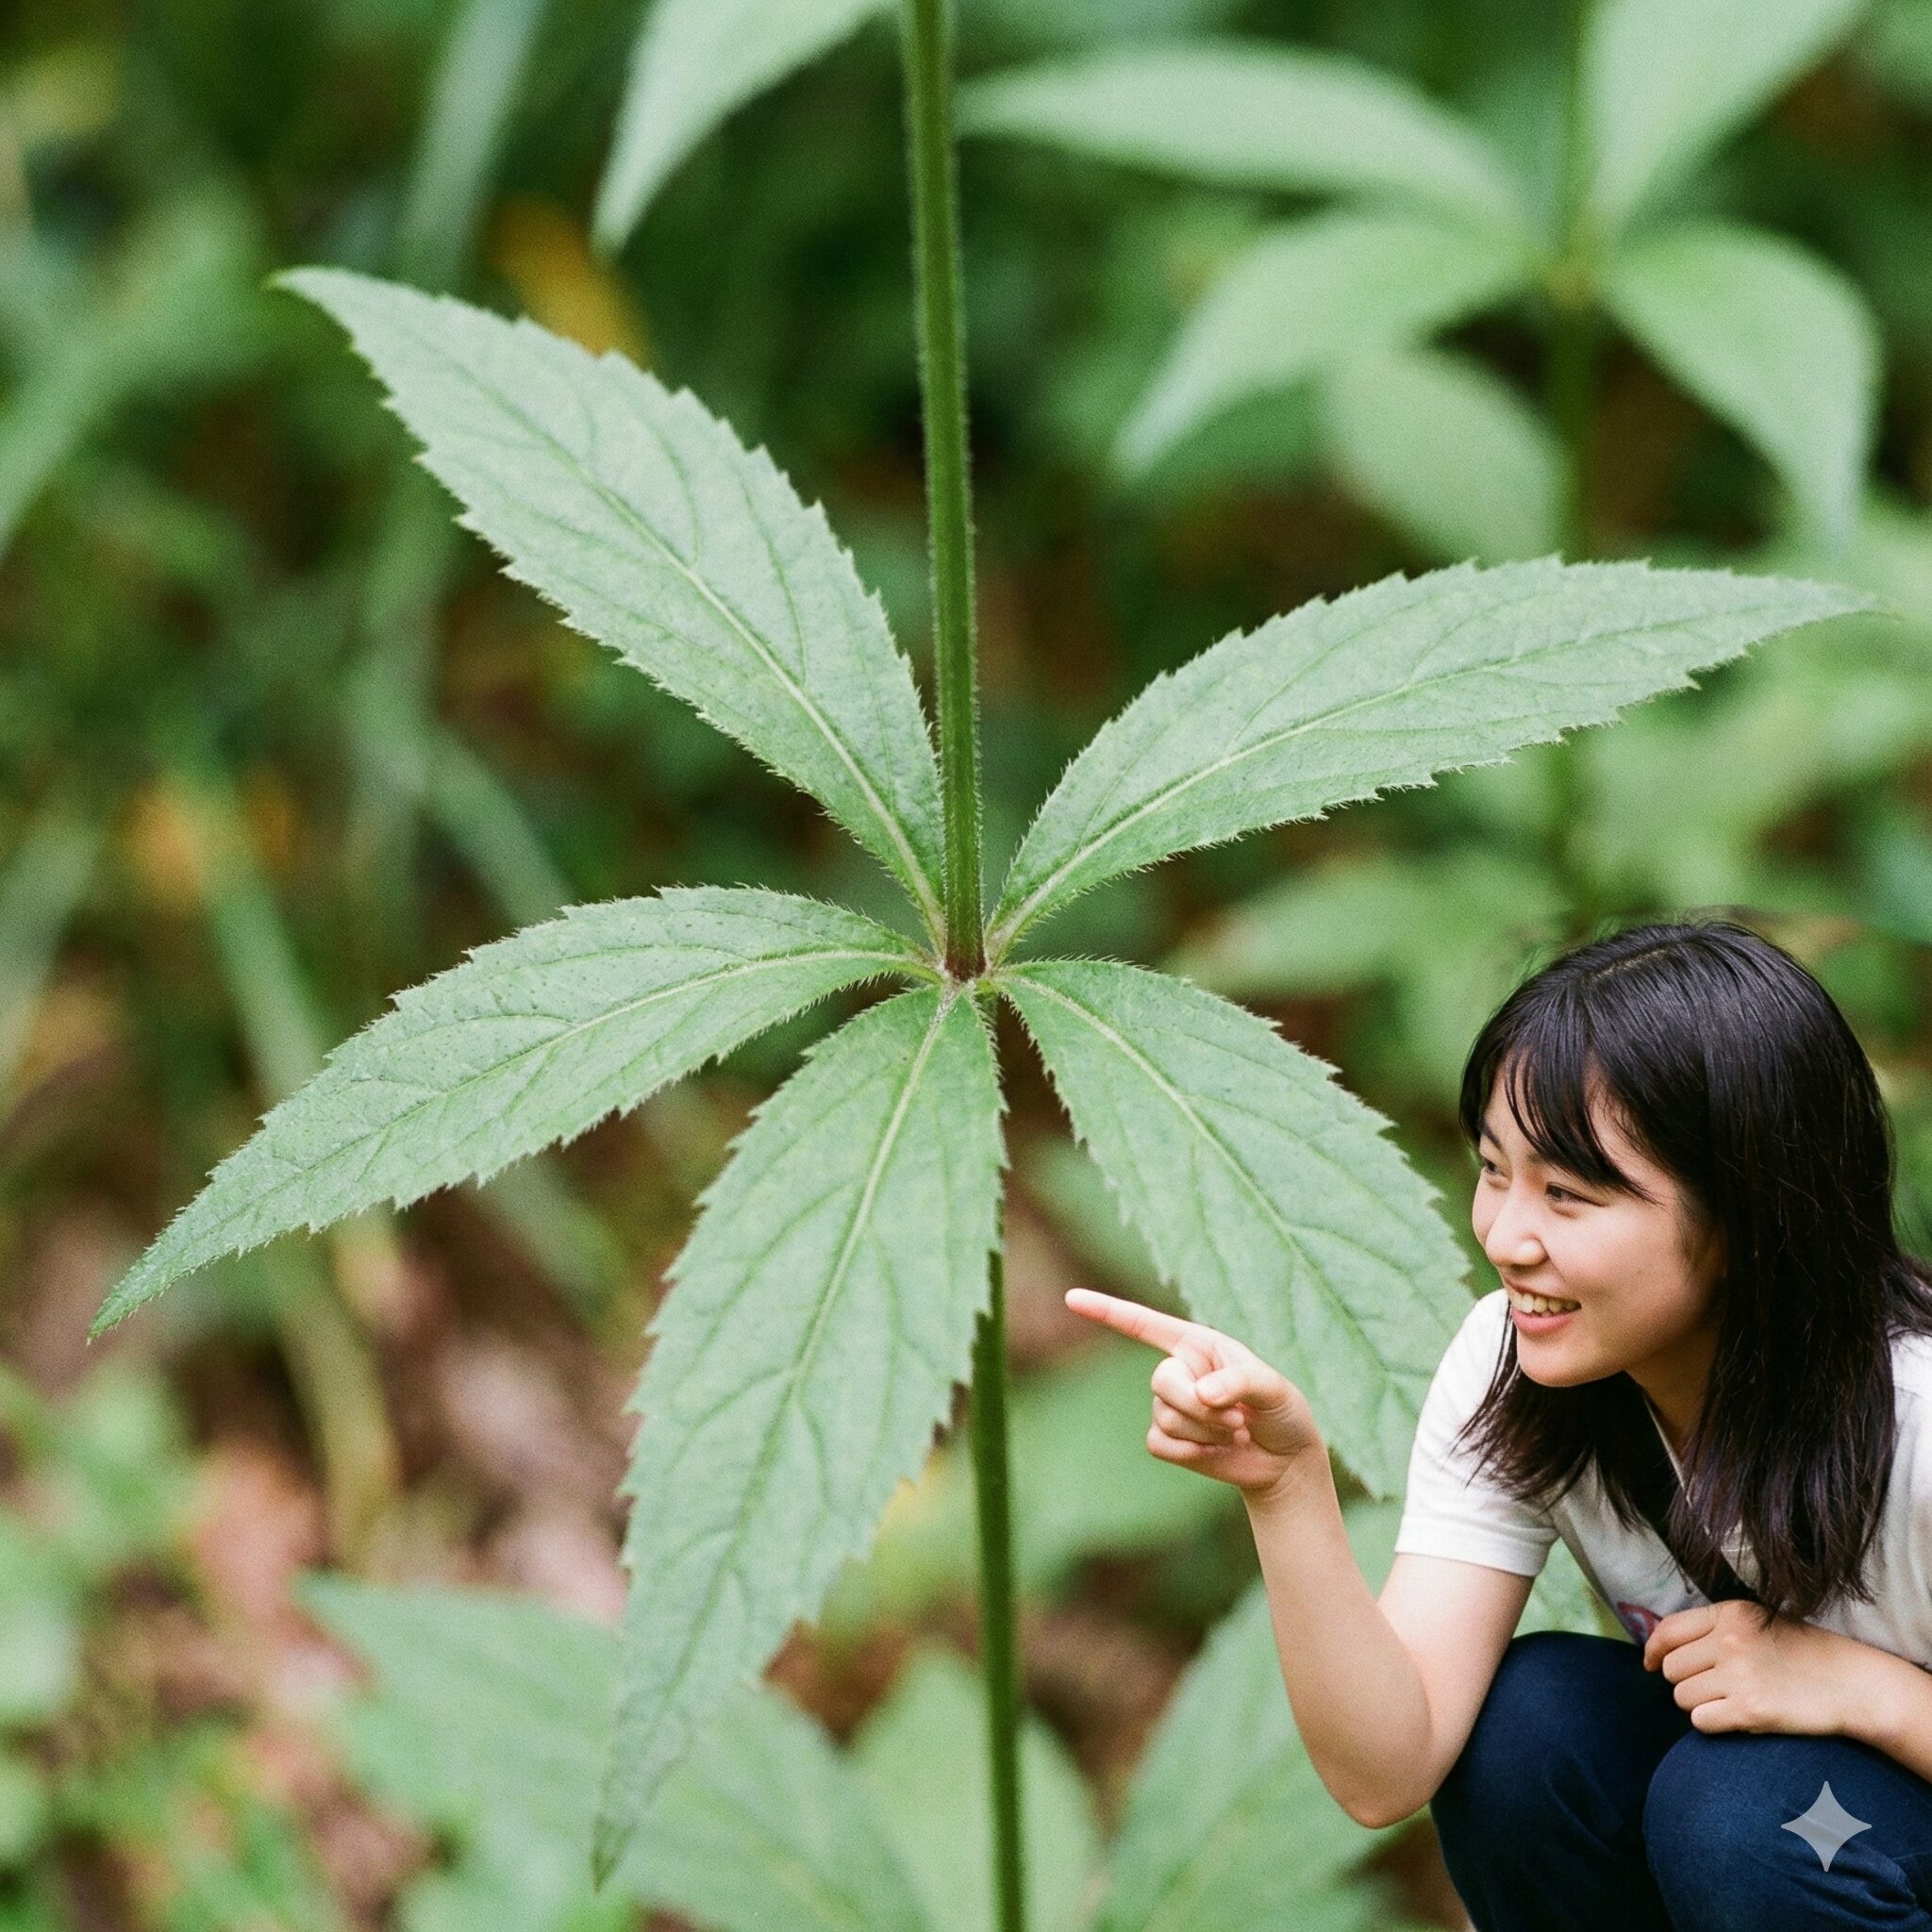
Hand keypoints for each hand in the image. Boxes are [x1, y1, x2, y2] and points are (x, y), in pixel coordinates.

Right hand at [1063, 1287, 1323, 1503]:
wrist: (1283, 1462)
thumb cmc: (1282, 1412)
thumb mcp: (1273, 1388)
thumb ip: (1240, 1382)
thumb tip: (1201, 1393)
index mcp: (1198, 1344)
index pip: (1145, 1324)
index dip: (1107, 1310)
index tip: (1071, 1298)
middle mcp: (1179, 1370)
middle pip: (1161, 1381)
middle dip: (1199, 1406)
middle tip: (1238, 1420)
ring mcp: (1170, 1406)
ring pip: (1163, 1416)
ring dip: (1204, 1431)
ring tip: (1235, 1433)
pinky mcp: (1168, 1440)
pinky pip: (1158, 1444)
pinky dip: (1189, 1452)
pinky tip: (1214, 1452)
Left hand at [1643, 1600, 1862, 1735]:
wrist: (1852, 1683)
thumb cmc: (1802, 1653)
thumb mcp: (1756, 1623)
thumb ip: (1714, 1629)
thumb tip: (1660, 1649)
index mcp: (1730, 1613)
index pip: (1668, 1630)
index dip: (1652, 1650)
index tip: (1650, 1664)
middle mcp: (1730, 1640)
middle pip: (1671, 1669)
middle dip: (1685, 1682)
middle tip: (1714, 1687)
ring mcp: (1739, 1675)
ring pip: (1682, 1697)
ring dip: (1699, 1705)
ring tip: (1729, 1701)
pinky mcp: (1750, 1710)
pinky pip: (1700, 1721)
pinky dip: (1712, 1724)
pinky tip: (1737, 1718)